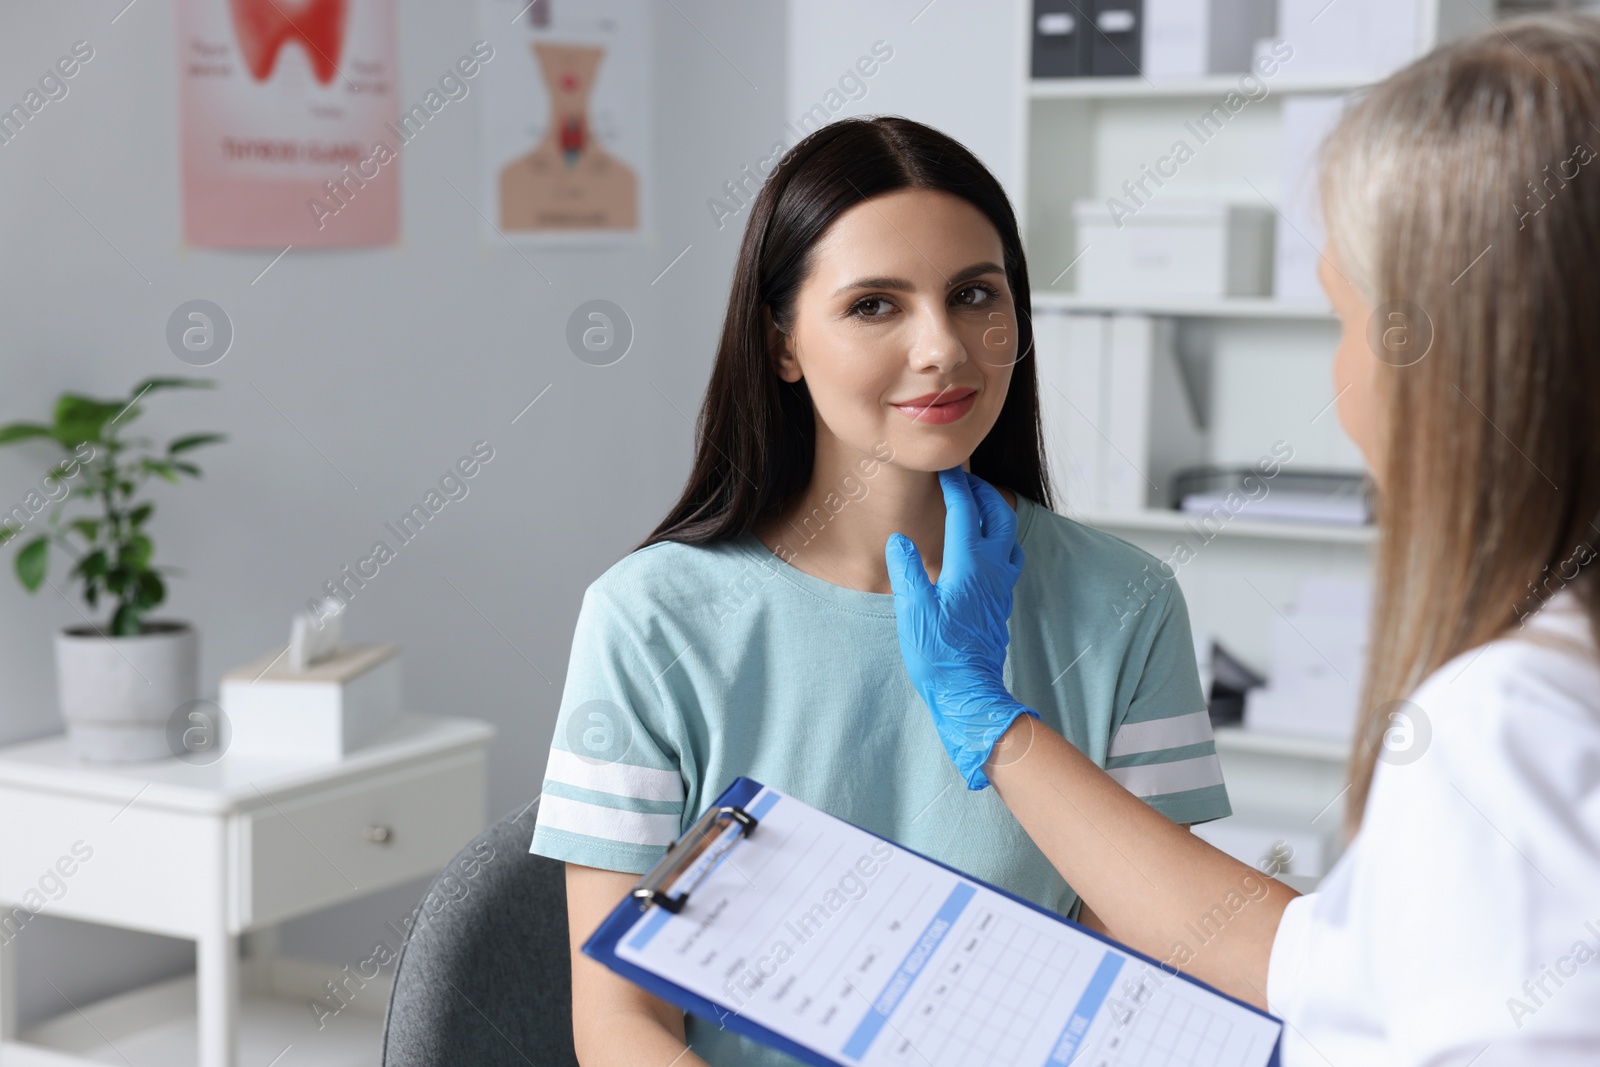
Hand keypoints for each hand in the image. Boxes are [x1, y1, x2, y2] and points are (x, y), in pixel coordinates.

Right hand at [886, 467, 1037, 789]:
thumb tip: (899, 540)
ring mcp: (1000, 585)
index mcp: (968, 566)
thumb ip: (907, 570)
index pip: (965, 512)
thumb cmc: (939, 655)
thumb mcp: (913, 611)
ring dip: (994, 513)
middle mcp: (992, 570)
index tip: (944, 470)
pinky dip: (997, 537)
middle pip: (998, 515)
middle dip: (981, 492)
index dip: (955, 486)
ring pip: (1008, 534)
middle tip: (961, 481)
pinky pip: (1008, 556)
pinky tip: (981, 547)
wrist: (970, 691)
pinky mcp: (1000, 600)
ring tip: (974, 506)